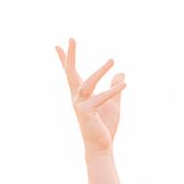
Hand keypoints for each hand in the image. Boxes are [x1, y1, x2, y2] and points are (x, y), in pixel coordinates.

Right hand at [56, 37, 124, 153]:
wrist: (102, 146)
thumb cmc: (104, 126)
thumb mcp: (113, 103)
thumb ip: (115, 89)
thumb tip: (121, 74)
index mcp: (81, 94)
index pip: (71, 74)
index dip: (65, 59)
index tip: (58, 45)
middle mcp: (77, 97)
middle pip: (71, 72)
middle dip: (70, 55)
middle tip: (71, 38)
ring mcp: (80, 104)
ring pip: (88, 82)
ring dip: (100, 71)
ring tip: (113, 60)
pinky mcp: (87, 112)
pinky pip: (101, 98)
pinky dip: (112, 91)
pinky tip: (124, 84)